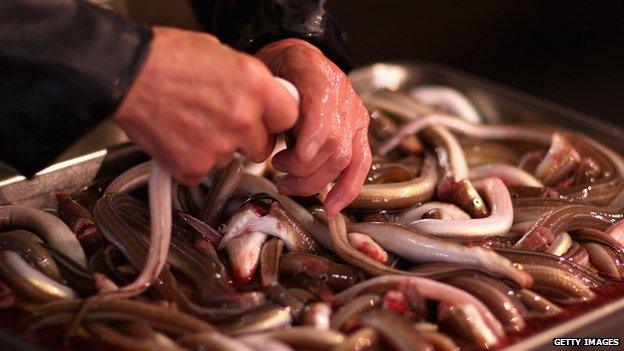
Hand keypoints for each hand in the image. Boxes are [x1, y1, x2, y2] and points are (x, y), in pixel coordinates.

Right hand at [112, 27, 297, 184]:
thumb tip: (257, 95)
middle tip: (225, 124)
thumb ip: (247, 80)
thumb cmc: (165, 57)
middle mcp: (243, 118)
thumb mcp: (220, 53)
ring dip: (217, 147)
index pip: (289, 117)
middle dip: (248, 139)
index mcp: (256, 86)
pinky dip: (190, 160)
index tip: (267, 119)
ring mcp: (219, 146)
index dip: (276, 118)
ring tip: (191, 123)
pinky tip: (177, 138)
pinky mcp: (193, 167)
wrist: (123, 73)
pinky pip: (201, 171)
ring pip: (230, 159)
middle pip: (263, 146)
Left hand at [256, 39, 371, 213]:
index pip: (322, 114)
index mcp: (319, 77)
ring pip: (344, 160)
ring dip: (314, 181)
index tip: (288, 160)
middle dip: (302, 169)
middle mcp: (344, 99)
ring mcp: (355, 117)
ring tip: (289, 184)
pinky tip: (332, 205)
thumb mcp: (266, 73)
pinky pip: (361, 164)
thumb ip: (268, 104)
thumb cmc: (279, 68)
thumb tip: (260, 138)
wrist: (300, 56)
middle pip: (332, 146)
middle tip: (277, 170)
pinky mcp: (359, 132)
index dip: (309, 141)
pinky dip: (347, 189)